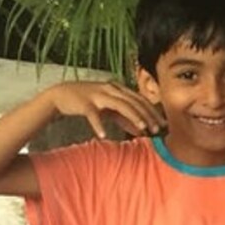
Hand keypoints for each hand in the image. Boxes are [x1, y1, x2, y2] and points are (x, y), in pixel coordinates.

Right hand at [45, 81, 165, 139]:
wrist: (62, 95)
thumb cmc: (88, 103)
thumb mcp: (109, 110)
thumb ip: (124, 119)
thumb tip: (141, 131)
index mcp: (117, 89)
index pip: (139, 99)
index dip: (152, 111)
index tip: (163, 124)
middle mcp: (110, 89)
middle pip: (134, 102)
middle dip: (147, 115)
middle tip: (157, 129)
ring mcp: (97, 95)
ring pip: (119, 105)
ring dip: (133, 116)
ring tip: (143, 129)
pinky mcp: (84, 103)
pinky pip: (93, 115)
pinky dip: (98, 125)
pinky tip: (103, 135)